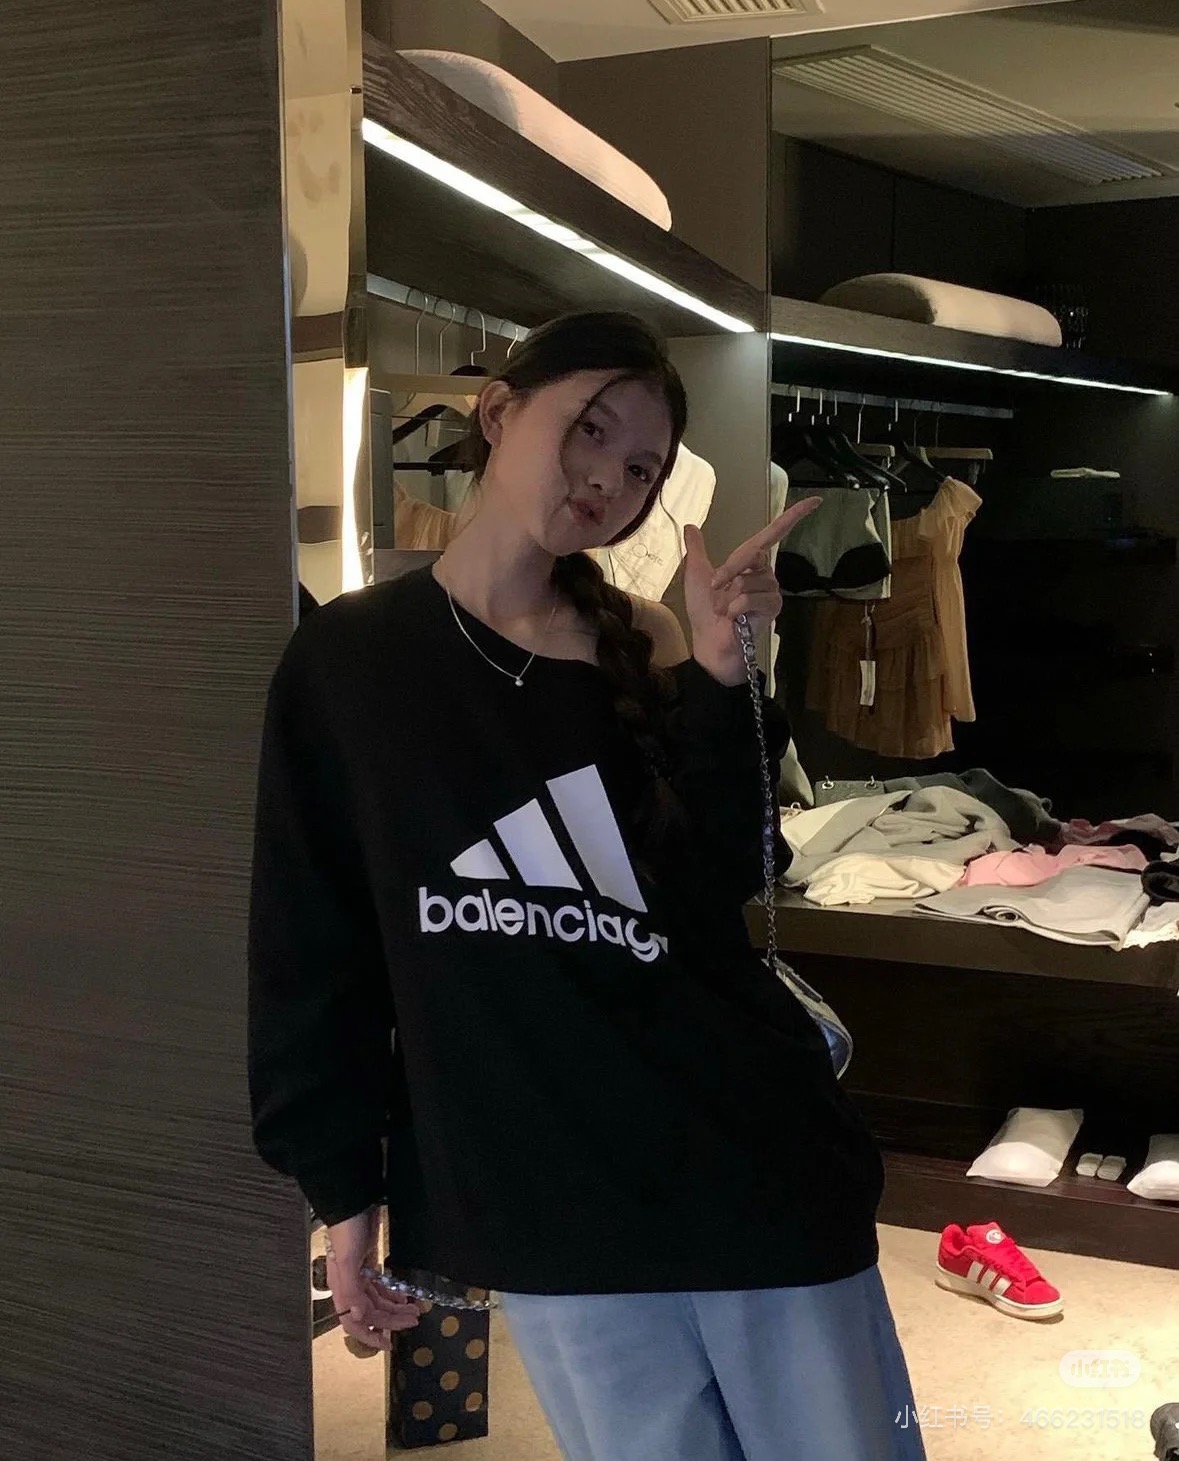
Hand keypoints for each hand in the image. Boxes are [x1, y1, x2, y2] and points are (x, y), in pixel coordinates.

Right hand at [325, 1208, 419, 1351]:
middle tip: (414, 1320)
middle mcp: (349, 1286)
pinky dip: (392, 1293)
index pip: (353, 1323)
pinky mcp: (369, 1263)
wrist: (353, 1203)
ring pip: (377, 1300)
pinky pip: (380, 1286)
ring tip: (415, 1310)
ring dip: (395, 1308)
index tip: (389, 1345)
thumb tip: (359, 1317)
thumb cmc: (348, 1231)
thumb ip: (352, 1290)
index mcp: (342, 1290)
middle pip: (371, 1313)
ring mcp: (359, 1275)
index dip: (370, 1336)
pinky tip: (404, 1295)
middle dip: (391, 1320)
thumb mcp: (348, 1260)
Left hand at [683, 497, 821, 683]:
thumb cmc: (704, 611)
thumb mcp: (696, 575)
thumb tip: (690, 526)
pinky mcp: (772, 607)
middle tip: (715, 586)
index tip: (814, 500)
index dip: (793, 516)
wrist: (709, 642)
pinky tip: (733, 618)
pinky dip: (735, 607)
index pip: (773, 533)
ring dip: (729, 595)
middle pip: (753, 554)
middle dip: (729, 569)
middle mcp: (765, 573)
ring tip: (725, 609)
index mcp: (750, 563)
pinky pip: (751, 597)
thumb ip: (696, 550)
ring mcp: (771, 591)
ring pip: (749, 578)